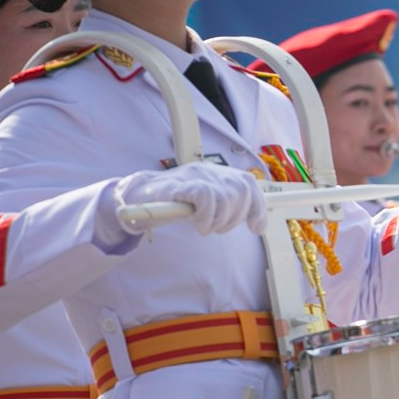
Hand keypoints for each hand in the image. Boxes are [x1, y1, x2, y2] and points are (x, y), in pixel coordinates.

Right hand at [110, 164, 266, 235]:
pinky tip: (198, 224)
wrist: (139, 198)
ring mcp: (196, 175)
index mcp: (219, 174)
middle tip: (218, 228)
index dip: (257, 207)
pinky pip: (206, 198)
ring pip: (226, 198)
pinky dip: (206, 217)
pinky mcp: (182, 184)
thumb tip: (259, 226)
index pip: (249, 184)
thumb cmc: (176, 205)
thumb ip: (231, 208)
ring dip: (219, 220)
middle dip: (235, 217)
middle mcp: (210, 170)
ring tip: (204, 227)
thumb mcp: (209, 206)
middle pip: (242, 192)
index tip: (256, 228)